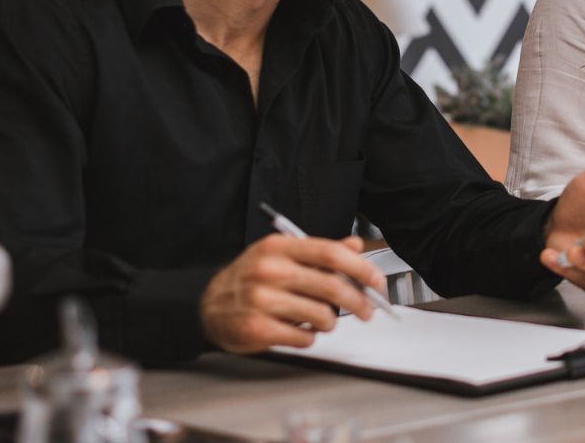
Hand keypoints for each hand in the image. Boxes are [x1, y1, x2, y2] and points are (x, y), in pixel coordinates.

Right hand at [201, 234, 386, 352]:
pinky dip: (310, 337)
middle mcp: (270, 271)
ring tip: (322, 320)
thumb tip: (355, 246)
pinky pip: (303, 338)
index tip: (376, 280)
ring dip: (330, 322)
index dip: (360, 268)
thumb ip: (320, 251)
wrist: (207, 304)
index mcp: (279, 248)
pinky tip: (300, 330)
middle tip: (367, 310)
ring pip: (321, 315)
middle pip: (331, 286)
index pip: (330, 253)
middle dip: (358, 301)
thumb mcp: (282, 255)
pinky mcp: (257, 329)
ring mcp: (262, 300)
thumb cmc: (250, 278)